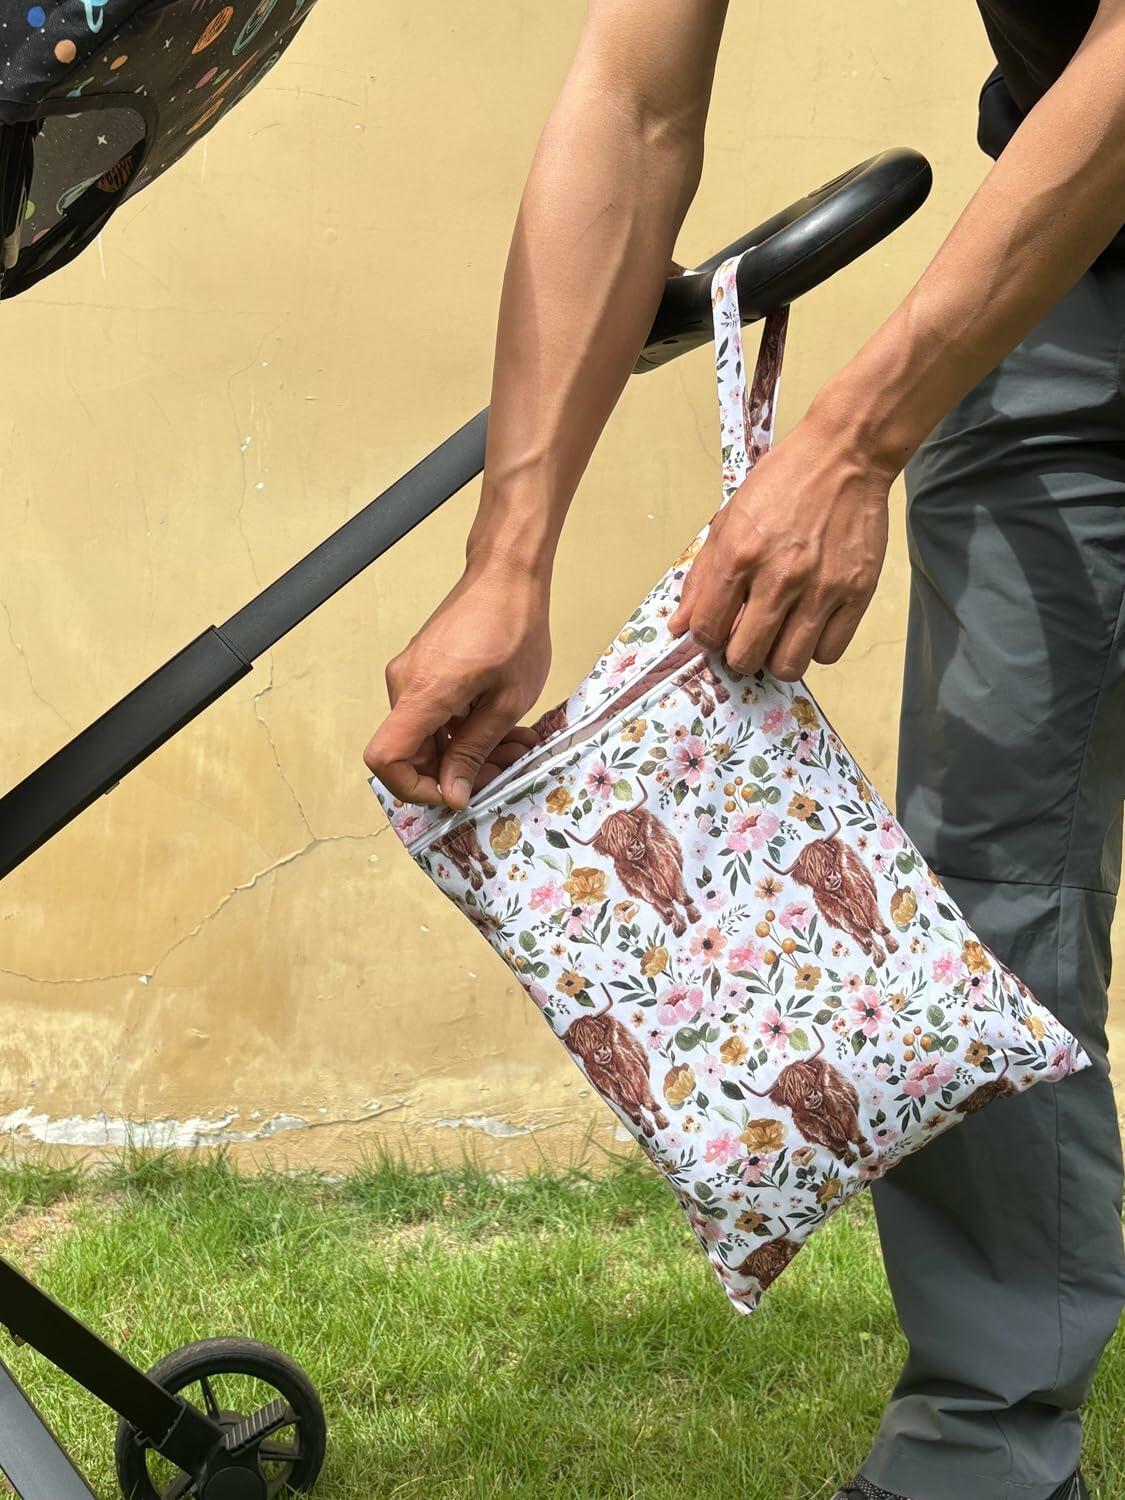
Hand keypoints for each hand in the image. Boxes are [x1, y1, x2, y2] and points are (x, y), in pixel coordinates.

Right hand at [364, 554, 551, 809]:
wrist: (507, 573)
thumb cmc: (513, 626)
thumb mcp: (507, 701)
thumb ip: (474, 750)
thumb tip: (452, 795)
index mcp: (423, 694)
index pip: (385, 759)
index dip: (414, 788)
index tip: (455, 792)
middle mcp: (404, 685)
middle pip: (411, 753)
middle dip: (457, 772)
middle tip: (504, 771)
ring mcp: (411, 675)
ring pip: (429, 737)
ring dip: (469, 751)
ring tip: (514, 747)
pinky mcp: (423, 670)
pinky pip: (435, 715)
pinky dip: (465, 728)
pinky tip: (503, 726)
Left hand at [668, 407, 894, 679]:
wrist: (843, 456)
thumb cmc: (783, 483)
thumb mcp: (728, 520)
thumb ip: (701, 576)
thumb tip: (680, 625)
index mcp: (739, 555)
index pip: (708, 631)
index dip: (708, 637)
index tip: (718, 628)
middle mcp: (779, 576)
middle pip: (746, 657)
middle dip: (740, 653)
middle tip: (748, 635)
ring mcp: (821, 588)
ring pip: (788, 664)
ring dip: (777, 657)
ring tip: (780, 634)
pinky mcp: (857, 592)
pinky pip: (830, 652)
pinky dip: (816, 647)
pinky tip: (810, 625)